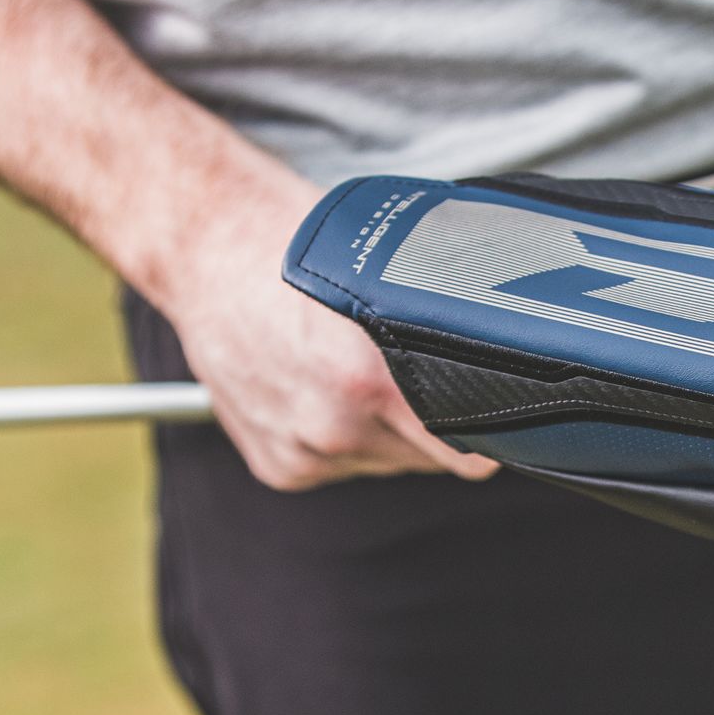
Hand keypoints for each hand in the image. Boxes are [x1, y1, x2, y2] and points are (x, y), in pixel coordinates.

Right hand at [153, 170, 497, 489]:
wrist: (207, 250)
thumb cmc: (299, 247)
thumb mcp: (389, 278)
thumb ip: (441, 332)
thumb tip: (506, 362)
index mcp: (371, 380)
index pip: (467, 451)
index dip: (492, 434)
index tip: (503, 421)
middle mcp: (337, 425)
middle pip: (432, 460)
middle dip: (439, 427)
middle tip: (422, 376)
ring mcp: (305, 451)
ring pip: (388, 463)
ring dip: (388, 432)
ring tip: (359, 372)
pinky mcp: (280, 466)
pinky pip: (342, 467)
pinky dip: (345, 438)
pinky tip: (323, 390)